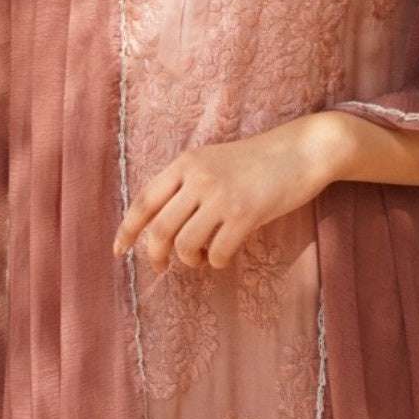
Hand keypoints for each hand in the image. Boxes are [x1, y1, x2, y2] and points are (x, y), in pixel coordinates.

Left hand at [111, 113, 342, 273]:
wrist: (300, 151)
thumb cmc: (256, 162)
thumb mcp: (212, 161)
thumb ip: (185, 185)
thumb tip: (159, 227)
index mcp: (185, 163)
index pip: (144, 200)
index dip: (127, 229)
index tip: (118, 250)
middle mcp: (198, 178)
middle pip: (160, 230)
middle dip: (156, 256)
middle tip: (162, 267)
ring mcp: (221, 196)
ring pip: (186, 246)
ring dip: (191, 260)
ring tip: (203, 255)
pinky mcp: (245, 214)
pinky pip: (217, 253)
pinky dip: (217, 262)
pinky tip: (224, 254)